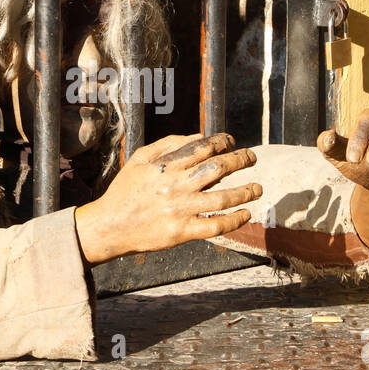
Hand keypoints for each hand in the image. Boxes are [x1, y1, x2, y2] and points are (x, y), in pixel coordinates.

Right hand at [74, 133, 260, 265]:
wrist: (110, 226)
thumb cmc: (125, 190)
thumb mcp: (140, 159)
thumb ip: (168, 144)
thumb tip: (199, 137)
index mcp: (166, 166)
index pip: (203, 148)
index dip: (223, 142)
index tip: (232, 141)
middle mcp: (176, 186)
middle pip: (218, 169)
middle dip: (241, 160)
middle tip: (252, 158)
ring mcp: (180, 210)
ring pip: (222, 199)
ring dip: (245, 192)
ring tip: (258, 188)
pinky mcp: (182, 232)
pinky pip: (215, 226)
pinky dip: (234, 220)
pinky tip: (246, 214)